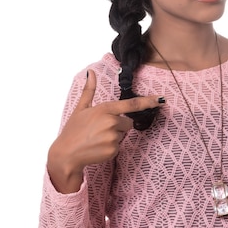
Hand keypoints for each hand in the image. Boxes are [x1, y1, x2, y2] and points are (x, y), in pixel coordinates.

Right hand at [47, 69, 163, 192]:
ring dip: (114, 136)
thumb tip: (90, 73)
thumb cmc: (73, 130)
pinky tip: (98, 147)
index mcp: (105, 109)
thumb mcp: (80, 108)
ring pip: (123, 134)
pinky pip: (119, 146)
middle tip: (100, 130)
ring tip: (97, 138)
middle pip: (128, 123)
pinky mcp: (114, 150)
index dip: (148, 102)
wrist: (66, 154)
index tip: (161, 99)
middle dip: (118, 125)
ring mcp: (113, 137)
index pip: (132, 104)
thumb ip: (89, 90)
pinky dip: (111, 147)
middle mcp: (111, 122)